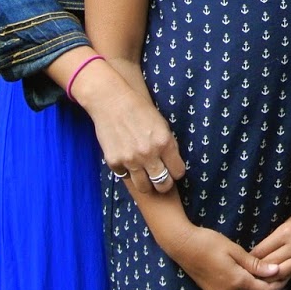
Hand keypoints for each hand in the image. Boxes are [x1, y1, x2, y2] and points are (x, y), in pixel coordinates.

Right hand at [81, 66, 185, 193]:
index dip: (177, 172)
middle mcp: (148, 154)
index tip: (173, 169)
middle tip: (162, 179)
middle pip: (163, 184)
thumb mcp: (162, 125)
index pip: (178, 172)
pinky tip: (129, 163)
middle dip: (164, 183)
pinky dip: (128, 173)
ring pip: (144, 187)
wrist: (112, 102)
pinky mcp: (114, 163)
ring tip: (146, 177)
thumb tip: (172, 163)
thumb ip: (168, 145)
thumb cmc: (140, 110)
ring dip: (147, 184)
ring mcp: (130, 160)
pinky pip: (125, 177)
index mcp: (164, 143)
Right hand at [162, 222, 282, 289]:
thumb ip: (254, 264)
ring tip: (263, 275)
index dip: (276, 285)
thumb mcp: (234, 250)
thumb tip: (275, 271)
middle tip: (276, 276)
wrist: (182, 245)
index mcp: (236, 281)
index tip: (284, 274)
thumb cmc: (209, 242)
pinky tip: (248, 277)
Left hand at [250, 191, 290, 285]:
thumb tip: (263, 251)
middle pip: (267, 266)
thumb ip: (278, 237)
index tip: (244, 262)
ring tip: (261, 279)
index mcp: (285, 232)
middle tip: (248, 274)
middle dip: (256, 271)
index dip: (250, 259)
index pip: (260, 252)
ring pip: (280, 275)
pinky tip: (278, 277)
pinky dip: (284, 276)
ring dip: (269, 277)